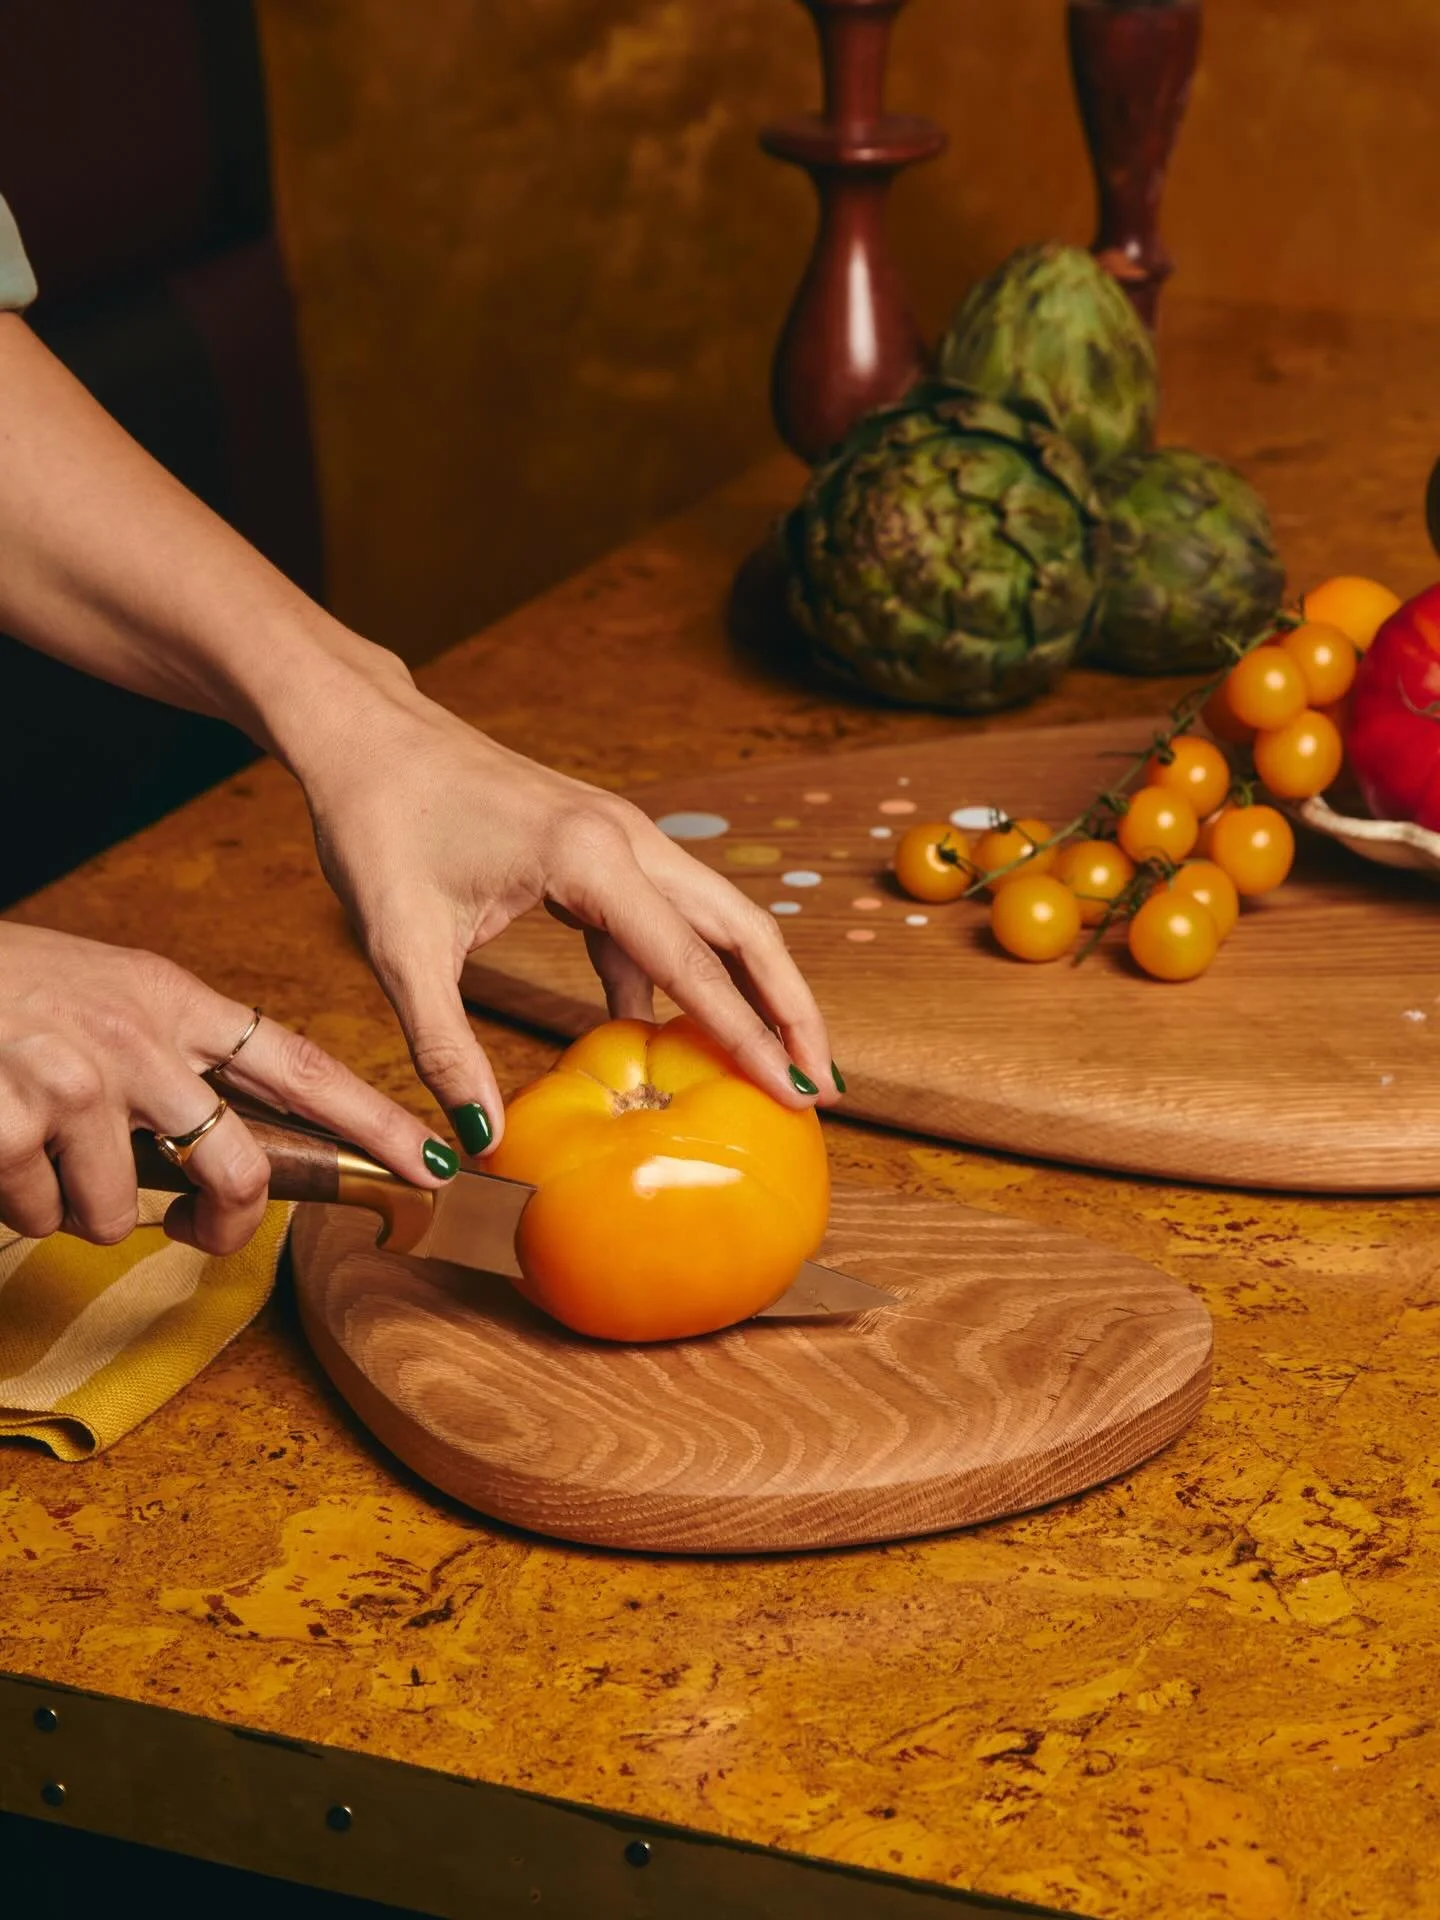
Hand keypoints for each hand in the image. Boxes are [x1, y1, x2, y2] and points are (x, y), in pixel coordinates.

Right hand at [0, 923, 460, 1251]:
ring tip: (32, 1144)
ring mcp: (74, 1081)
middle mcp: (135, 1038)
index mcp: (170, 1001)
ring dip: (72, 1205)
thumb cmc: (2, 992)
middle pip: (233, 1167)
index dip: (375, 1121)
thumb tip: (210, 1167)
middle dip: (223, 1222)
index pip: (301, 1066)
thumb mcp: (101, 1000)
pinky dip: (11, 1199)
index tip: (437, 1161)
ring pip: (116, 1211)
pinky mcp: (15, 1122)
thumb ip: (167, 1064)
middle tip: (199, 1231)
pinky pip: (37, 1214)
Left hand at [297, 681, 838, 1149]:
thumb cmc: (378, 825)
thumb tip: (481, 1136)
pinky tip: (662, 1031)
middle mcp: (626, 837)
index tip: (795, 1094)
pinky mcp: (600, 845)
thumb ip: (445, 1046)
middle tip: (820, 1085)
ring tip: (773, 1064)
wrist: (365, 737)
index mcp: (588, 858)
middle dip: (790, 1009)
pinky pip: (664, 916)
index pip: (693, 964)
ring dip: (751, 988)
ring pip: (717, 917)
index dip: (749, 1036)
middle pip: (744, 929)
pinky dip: (682, 973)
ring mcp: (620, 835)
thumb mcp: (400, 948)